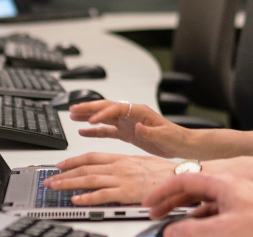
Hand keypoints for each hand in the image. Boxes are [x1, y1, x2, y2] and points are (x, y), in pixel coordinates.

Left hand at [44, 152, 177, 204]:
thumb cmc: (164, 172)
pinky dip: (87, 197)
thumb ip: (125, 165)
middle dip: (65, 173)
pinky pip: (102, 195)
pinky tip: (76, 200)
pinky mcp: (126, 192)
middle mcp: (118, 166)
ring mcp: (121, 178)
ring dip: (69, 183)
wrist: (179, 176)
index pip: (91, 157)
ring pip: (89, 179)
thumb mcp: (141, 162)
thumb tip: (113, 170)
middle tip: (50, 179)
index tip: (61, 165)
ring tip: (55, 187)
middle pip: (85, 168)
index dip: (74, 160)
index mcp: (121, 158)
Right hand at [69, 99, 187, 157]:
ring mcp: (127, 123)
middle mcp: (131, 114)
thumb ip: (150, 131)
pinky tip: (83, 131)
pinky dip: (94, 131)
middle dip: (88, 108)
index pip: (117, 108)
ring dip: (87, 116)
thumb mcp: (164, 135)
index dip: (103, 113)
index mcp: (139, 111)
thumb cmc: (175, 137)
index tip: (91, 120)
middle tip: (72, 109)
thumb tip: (138, 126)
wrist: (180, 144)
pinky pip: (107, 130)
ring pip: (103, 117)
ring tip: (71, 115)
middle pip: (106, 108)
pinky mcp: (126, 133)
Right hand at [143, 174, 252, 236]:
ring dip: (188, 214)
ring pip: (206, 204)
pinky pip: (218, 213)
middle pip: (193, 190)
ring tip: (175, 226)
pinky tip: (202, 232)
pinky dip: (204, 221)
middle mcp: (230, 188)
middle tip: (157, 214)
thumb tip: (171, 231)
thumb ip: (193, 230)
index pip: (183, 180)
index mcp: (222, 184)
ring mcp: (240, 200)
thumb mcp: (223, 230)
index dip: (162, 192)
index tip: (148, 203)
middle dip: (172, 202)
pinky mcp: (248, 213)